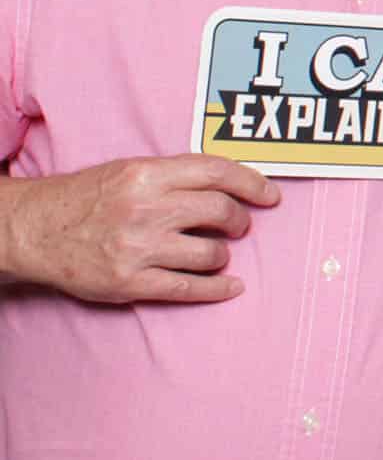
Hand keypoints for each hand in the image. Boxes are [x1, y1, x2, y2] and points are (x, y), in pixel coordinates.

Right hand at [0, 154, 278, 303]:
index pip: (217, 173)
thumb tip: (231, 186)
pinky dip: (218, 289)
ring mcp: (138, 248)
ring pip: (210, 253)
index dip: (252, 183)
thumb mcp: (130, 170)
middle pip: (220, 211)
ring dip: (222, 254)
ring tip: (215, 252)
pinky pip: (188, 288)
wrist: (34, 230)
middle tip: (239, 226)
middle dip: (239, 221)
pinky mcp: (130, 283)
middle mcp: (146, 209)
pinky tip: (231, 287)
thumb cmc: (87, 198)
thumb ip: (177, 176)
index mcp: (148, 175)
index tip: (270, 196)